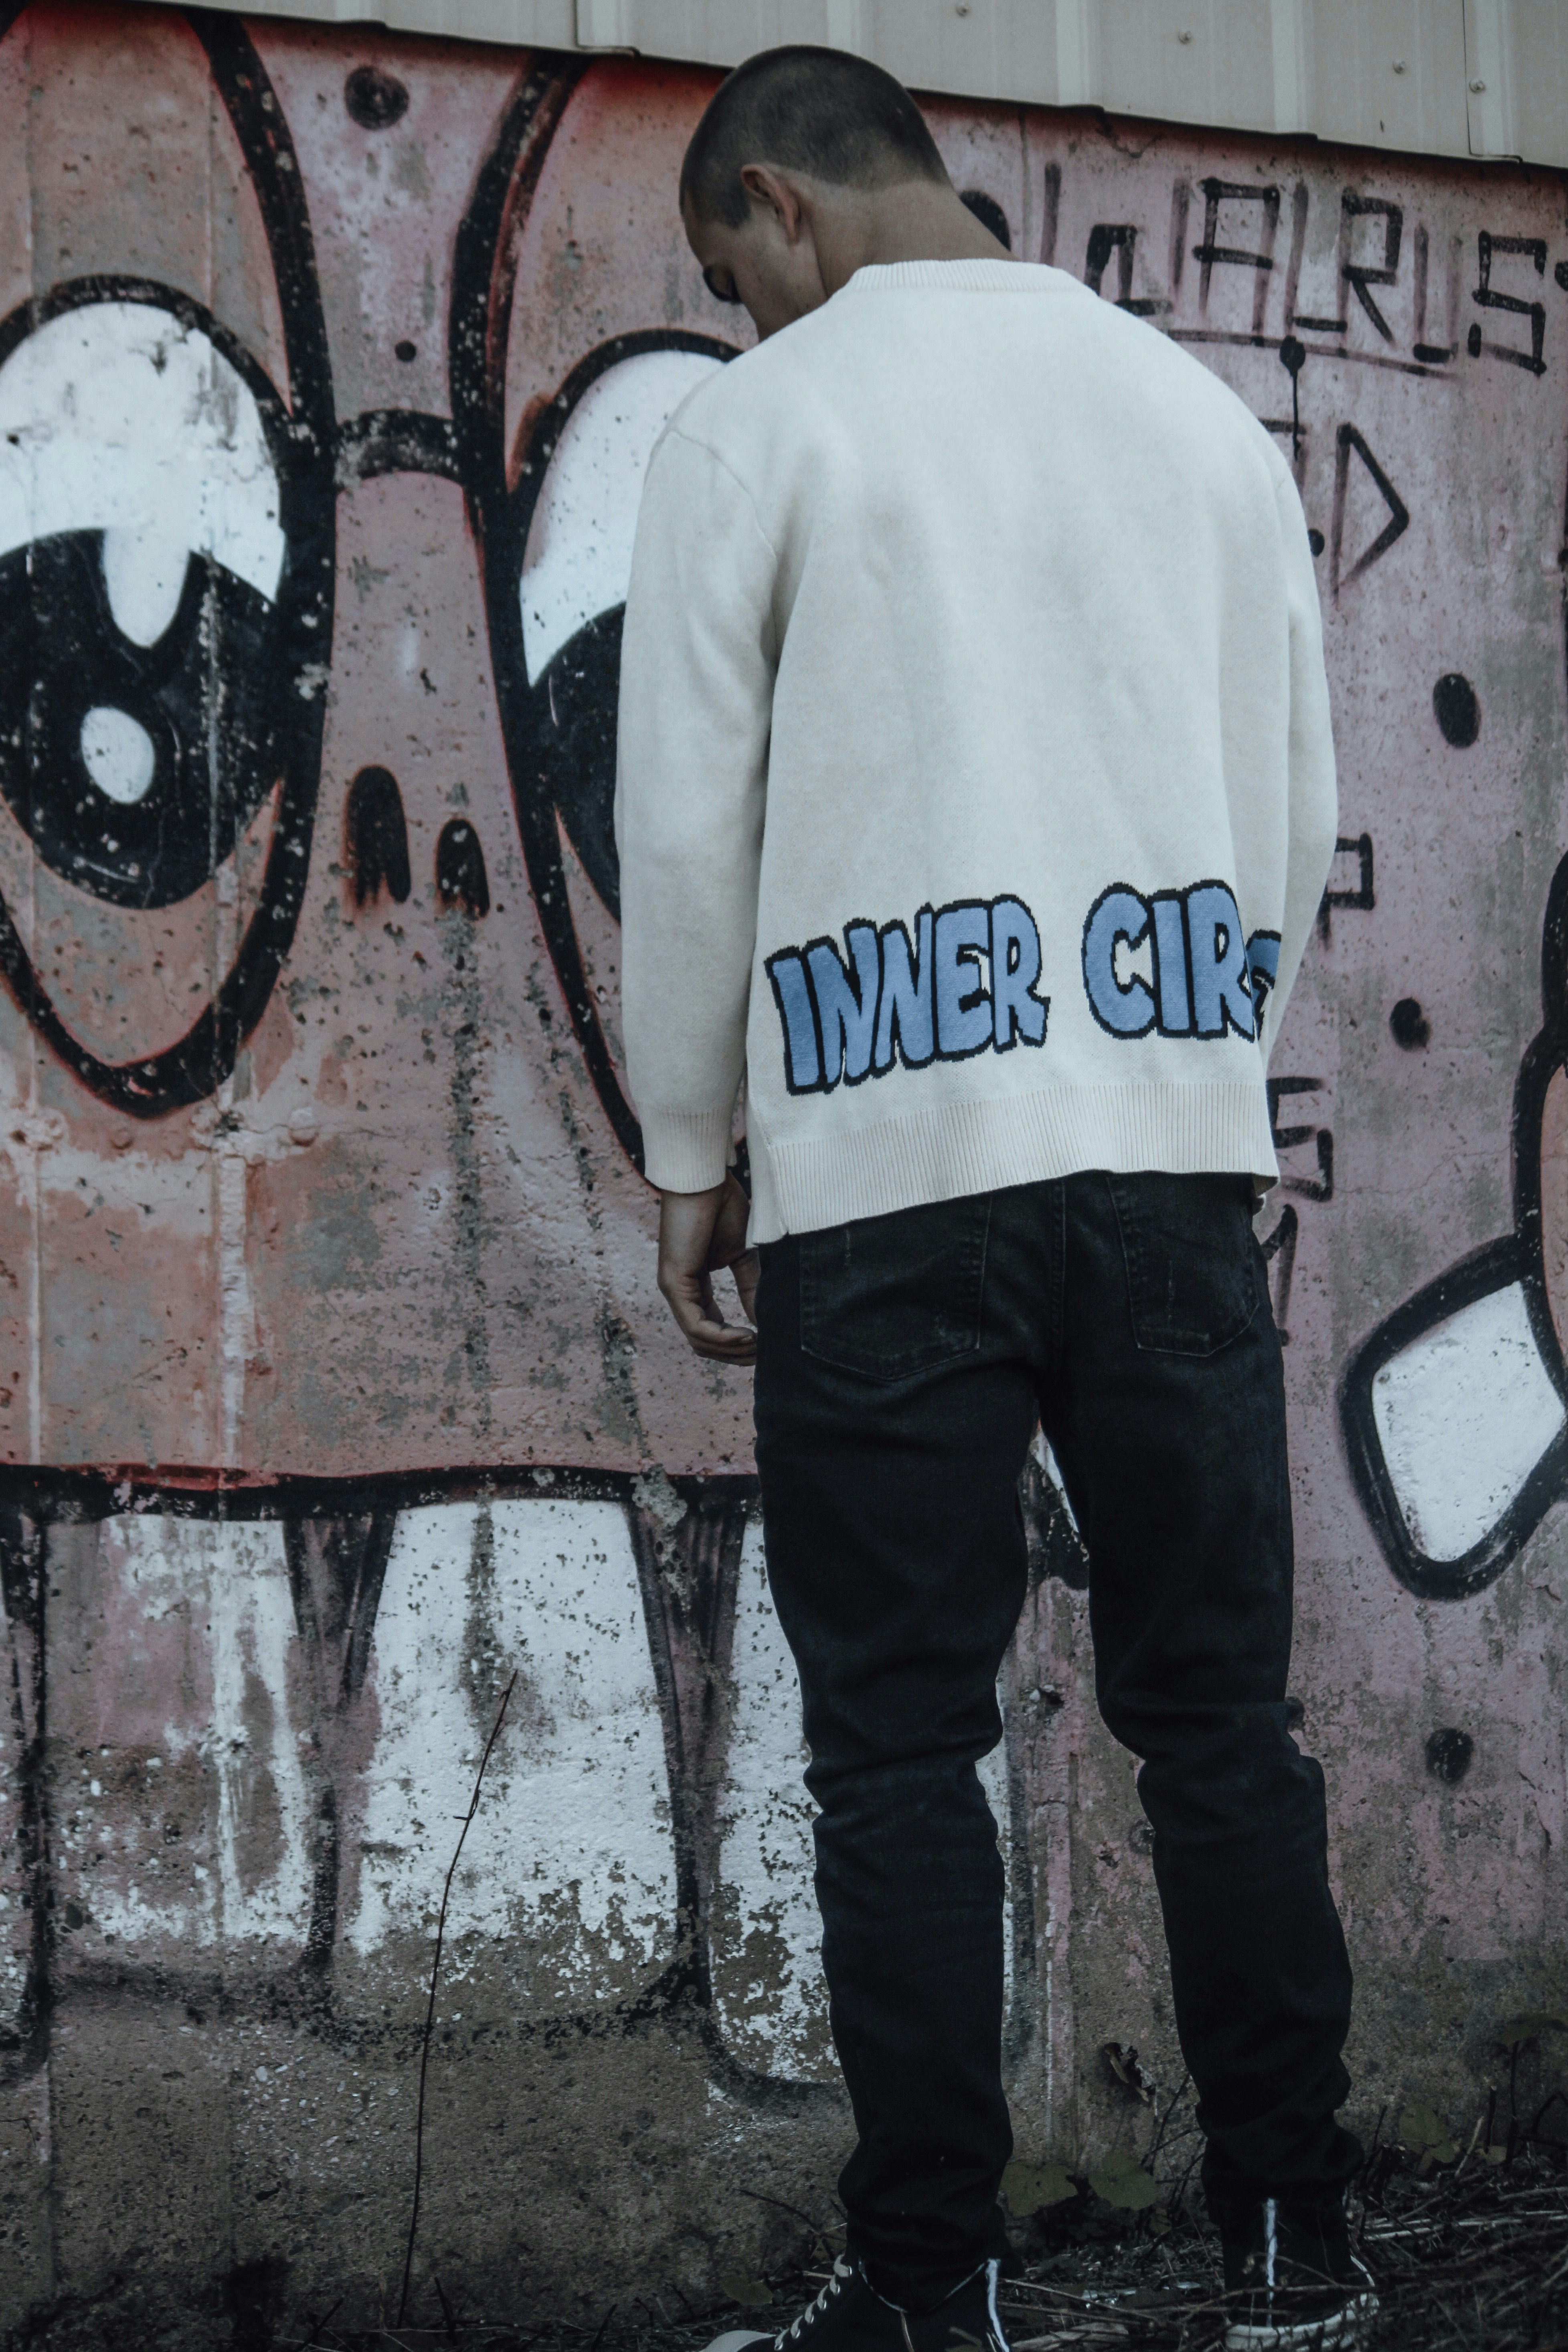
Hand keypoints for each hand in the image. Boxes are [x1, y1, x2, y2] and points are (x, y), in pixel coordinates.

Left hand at [657, 1172, 758, 1362]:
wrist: (706, 1178)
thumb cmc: (723, 1206)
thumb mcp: (746, 1256)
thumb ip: (752, 1288)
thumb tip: (765, 1323)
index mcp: (696, 1285)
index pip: (712, 1329)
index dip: (739, 1344)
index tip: (767, 1346)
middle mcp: (681, 1292)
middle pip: (704, 1343)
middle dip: (736, 1355)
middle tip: (766, 1356)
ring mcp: (674, 1289)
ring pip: (699, 1341)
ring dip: (732, 1351)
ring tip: (759, 1347)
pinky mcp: (673, 1284)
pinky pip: (696, 1326)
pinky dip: (722, 1337)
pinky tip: (747, 1336)